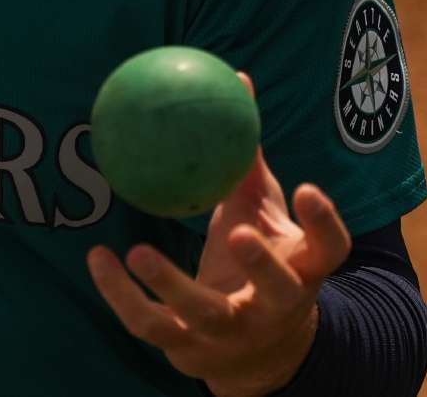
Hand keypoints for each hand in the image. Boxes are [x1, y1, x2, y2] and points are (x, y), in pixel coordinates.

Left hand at [86, 74, 352, 396]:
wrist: (252, 347)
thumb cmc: (256, 257)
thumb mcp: (258, 212)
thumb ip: (246, 156)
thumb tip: (237, 76)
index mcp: (302, 271)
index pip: (330, 250)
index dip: (325, 224)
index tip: (310, 188)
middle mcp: (275, 308)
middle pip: (278, 292)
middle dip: (261, 266)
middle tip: (236, 233)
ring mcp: (231, 334)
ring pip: (203, 314)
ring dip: (171, 284)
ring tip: (138, 250)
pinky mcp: (189, 349)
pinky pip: (148, 322)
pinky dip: (119, 292)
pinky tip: (97, 256)